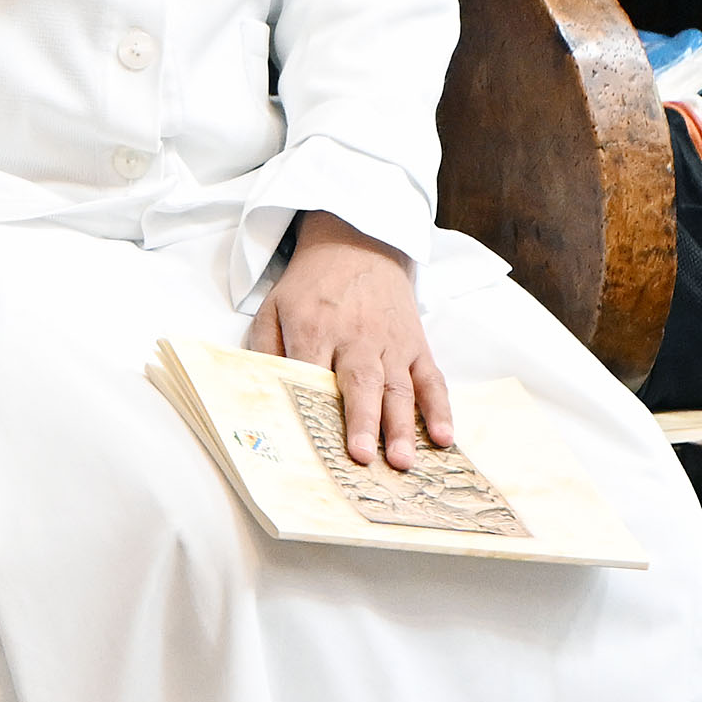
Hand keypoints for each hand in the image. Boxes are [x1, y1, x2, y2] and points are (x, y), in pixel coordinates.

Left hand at [243, 210, 454, 470]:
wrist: (357, 240)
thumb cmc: (311, 284)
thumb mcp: (274, 306)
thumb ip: (263, 349)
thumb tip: (258, 394)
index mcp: (314, 328)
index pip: (313, 373)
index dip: (313, 406)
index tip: (314, 442)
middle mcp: (355, 337)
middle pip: (360, 383)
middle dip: (362, 421)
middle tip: (363, 456)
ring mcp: (390, 343)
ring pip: (398, 387)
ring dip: (402, 426)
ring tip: (402, 460)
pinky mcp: (415, 344)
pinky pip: (431, 378)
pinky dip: (440, 408)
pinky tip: (443, 436)